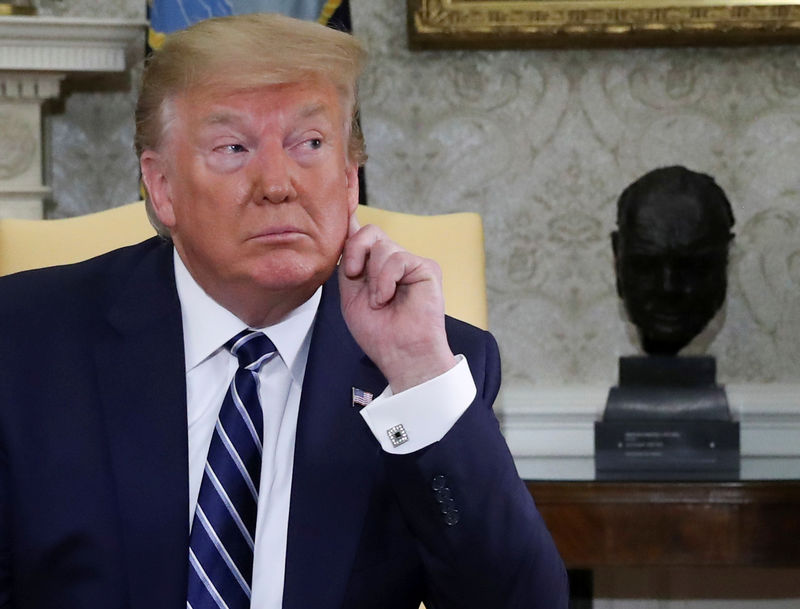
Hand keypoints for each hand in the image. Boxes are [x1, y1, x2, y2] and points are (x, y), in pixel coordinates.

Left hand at [338, 213, 456, 392]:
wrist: (399, 353)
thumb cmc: (376, 331)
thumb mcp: (350, 291)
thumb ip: (348, 259)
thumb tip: (349, 224)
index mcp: (373, 265)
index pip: (362, 229)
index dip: (353, 203)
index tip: (347, 171)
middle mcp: (393, 260)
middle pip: (368, 231)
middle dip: (354, 252)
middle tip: (354, 276)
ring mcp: (411, 262)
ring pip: (381, 244)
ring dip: (372, 276)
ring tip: (379, 300)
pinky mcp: (426, 268)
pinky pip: (396, 258)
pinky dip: (385, 281)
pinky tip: (389, 298)